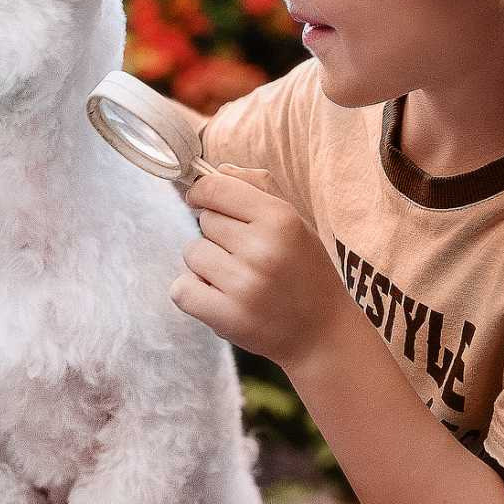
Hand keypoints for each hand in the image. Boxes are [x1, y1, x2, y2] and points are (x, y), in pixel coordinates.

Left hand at [169, 164, 351, 370]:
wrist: (323, 334)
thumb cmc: (305, 271)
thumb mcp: (294, 222)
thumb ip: (257, 188)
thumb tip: (216, 170)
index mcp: (280, 219)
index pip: (215, 188)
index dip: (202, 192)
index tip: (202, 200)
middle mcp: (262, 249)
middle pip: (204, 222)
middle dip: (217, 235)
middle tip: (244, 255)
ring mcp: (244, 285)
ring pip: (191, 253)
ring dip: (205, 264)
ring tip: (236, 278)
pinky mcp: (227, 316)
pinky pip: (180, 289)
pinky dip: (192, 292)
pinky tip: (217, 297)